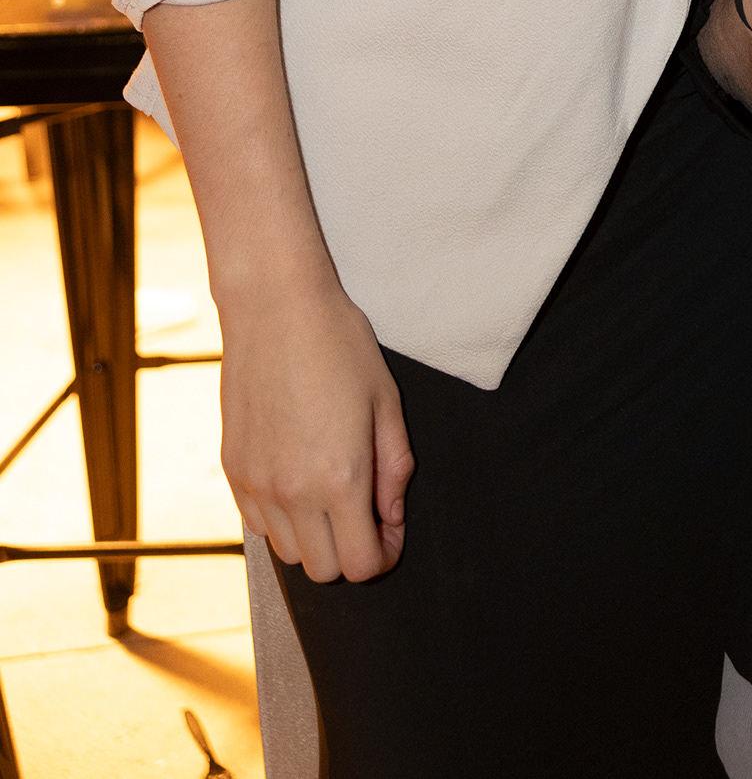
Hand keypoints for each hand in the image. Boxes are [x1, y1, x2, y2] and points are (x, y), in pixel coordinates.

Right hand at [217, 275, 412, 582]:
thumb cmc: (338, 343)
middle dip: (352, 551)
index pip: (359, 565)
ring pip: (288, 553)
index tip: (391, 530)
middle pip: (324, 570)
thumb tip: (392, 514)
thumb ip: (394, 467)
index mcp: (339, 478)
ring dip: (316, 538)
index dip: (384, 555)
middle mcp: (292, 493)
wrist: (275, 308)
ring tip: (332, 491)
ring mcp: (256, 485)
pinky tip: (298, 480)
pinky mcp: (232, 471)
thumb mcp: (386, 400)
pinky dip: (281, 520)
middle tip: (367, 511)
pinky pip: (258, 526)